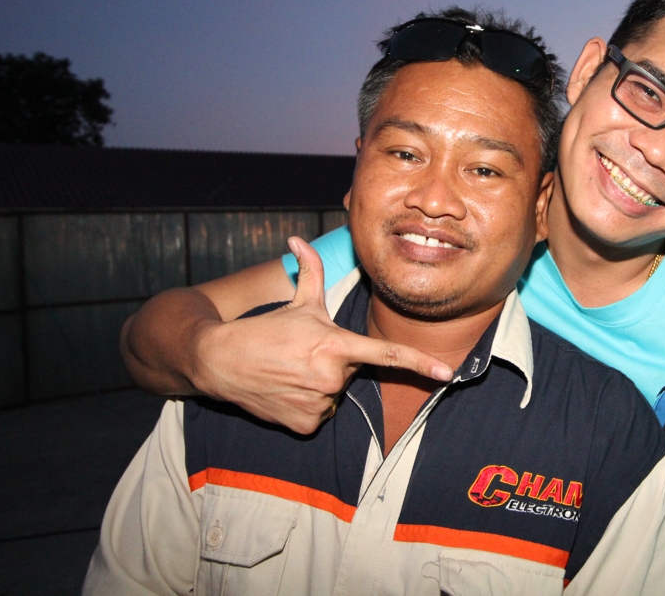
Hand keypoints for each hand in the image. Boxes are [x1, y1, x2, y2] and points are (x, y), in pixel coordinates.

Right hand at [190, 236, 452, 433]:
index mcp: (336, 345)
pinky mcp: (304, 424)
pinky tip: (285, 391)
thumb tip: (298, 239)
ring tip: (291, 372)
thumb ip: (309, 270)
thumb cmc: (263, 329)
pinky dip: (305, 406)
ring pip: (334, 396)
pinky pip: (317, 416)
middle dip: (335, 364)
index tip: (446, 374)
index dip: (420, 364)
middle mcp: (332, 377)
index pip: (386, 354)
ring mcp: (318, 404)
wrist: (219, 361)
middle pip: (351, 373)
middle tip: (304, 355)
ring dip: (320, 386)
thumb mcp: (295, 301)